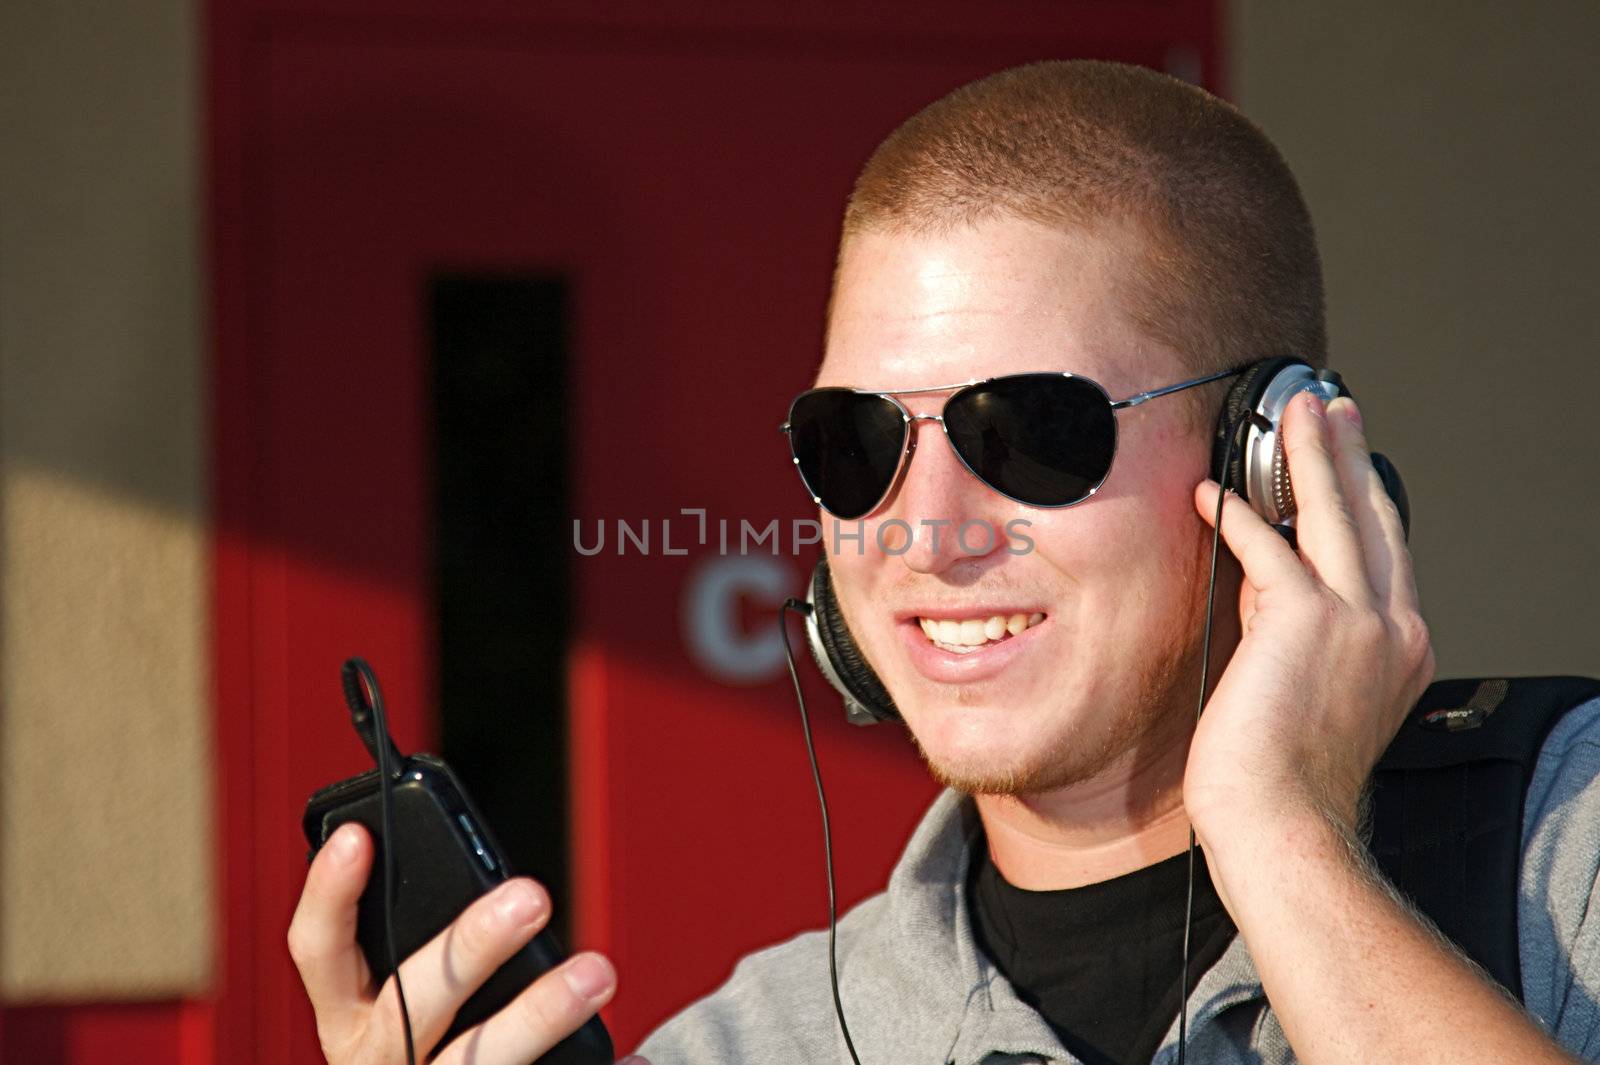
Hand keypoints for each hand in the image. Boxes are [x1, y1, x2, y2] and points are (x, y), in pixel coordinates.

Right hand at [288, 822, 645, 1064]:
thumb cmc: (444, 1035)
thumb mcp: (416, 994)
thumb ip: (439, 942)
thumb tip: (507, 885)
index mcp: (350, 1015)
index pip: (317, 952)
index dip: (329, 894)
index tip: (358, 836)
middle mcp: (376, 1060)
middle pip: (410, 1005)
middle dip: (470, 947)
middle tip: (532, 896)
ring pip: (478, 1060)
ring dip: (539, 1013)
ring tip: (596, 972)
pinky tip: (629, 1054)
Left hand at [1185, 391, 1433, 842]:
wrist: (1284, 827)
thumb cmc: (1283, 782)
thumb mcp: (1307, 692)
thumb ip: (1296, 632)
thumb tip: (1263, 584)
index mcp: (1400, 648)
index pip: (1384, 553)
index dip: (1363, 499)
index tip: (1347, 460)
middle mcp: (1391, 629)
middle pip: (1370, 517)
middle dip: (1346, 455)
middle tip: (1330, 408)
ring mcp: (1356, 622)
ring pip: (1332, 515)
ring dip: (1308, 456)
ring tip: (1292, 415)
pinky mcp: (1304, 623)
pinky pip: (1266, 549)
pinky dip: (1235, 516)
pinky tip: (1212, 492)